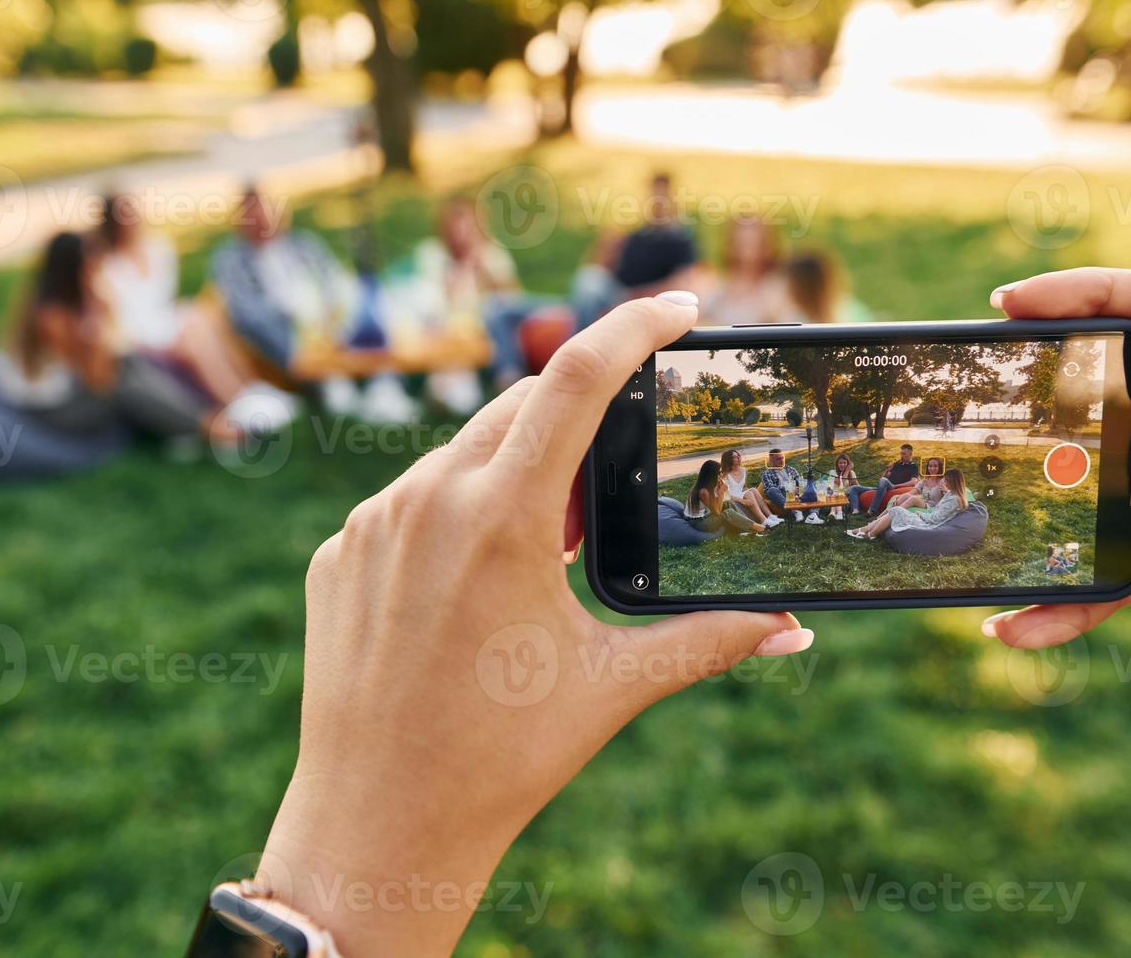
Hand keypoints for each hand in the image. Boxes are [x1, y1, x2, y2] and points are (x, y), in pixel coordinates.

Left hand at [257, 292, 809, 955]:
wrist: (375, 823)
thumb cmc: (500, 758)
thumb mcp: (612, 688)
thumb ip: (708, 641)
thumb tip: (791, 629)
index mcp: (501, 519)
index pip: (576, 380)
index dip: (635, 327)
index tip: (679, 307)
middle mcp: (426, 501)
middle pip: (521, 408)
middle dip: (579, 422)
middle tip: (617, 485)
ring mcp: (370, 526)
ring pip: (461, 454)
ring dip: (516, 473)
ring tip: (549, 552)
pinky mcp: (338, 554)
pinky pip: (409, 502)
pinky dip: (456, 513)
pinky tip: (476, 582)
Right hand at [987, 268, 1130, 806]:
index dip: (1094, 292)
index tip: (1016, 302)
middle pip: (1122, 382)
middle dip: (1052, 383)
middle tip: (988, 380)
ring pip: (1096, 474)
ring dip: (1044, 498)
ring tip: (992, 502)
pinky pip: (1095, 562)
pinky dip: (1057, 594)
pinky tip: (1021, 620)